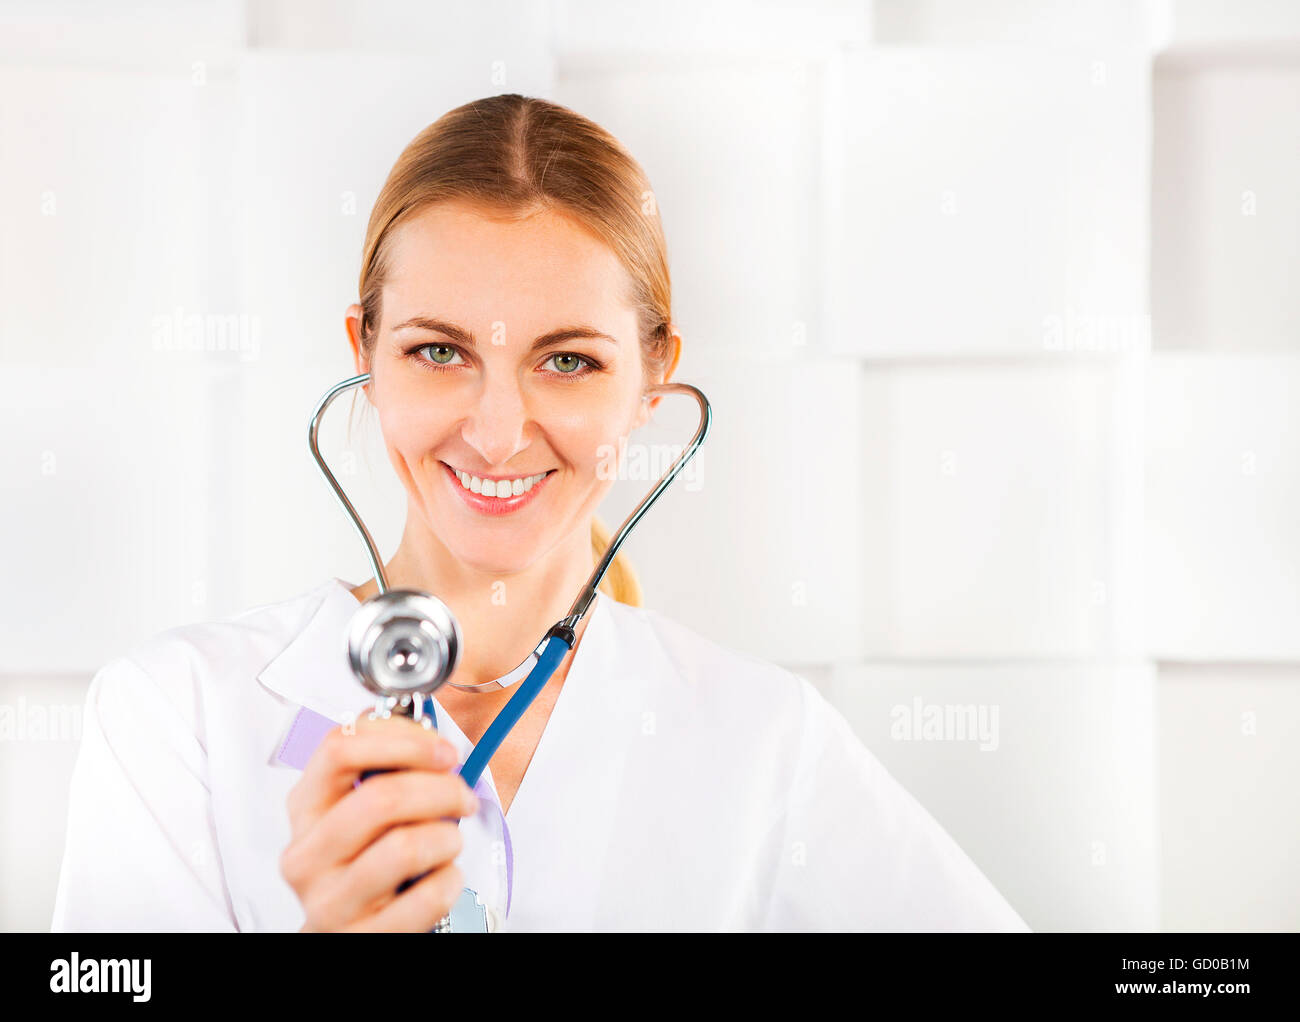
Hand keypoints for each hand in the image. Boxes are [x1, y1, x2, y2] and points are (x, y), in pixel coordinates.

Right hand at [280, 713, 478, 931]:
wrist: (347, 931)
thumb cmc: (363, 860)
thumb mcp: (358, 811)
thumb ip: (384, 771)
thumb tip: (433, 743)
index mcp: (306, 808)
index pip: (339, 748)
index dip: (403, 739)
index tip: (442, 749)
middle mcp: (307, 853)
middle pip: (380, 797)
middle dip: (440, 789)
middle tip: (463, 796)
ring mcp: (329, 900)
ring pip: (406, 847)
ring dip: (447, 837)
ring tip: (450, 840)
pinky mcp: (361, 936)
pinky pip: (427, 897)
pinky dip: (451, 880)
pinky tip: (445, 876)